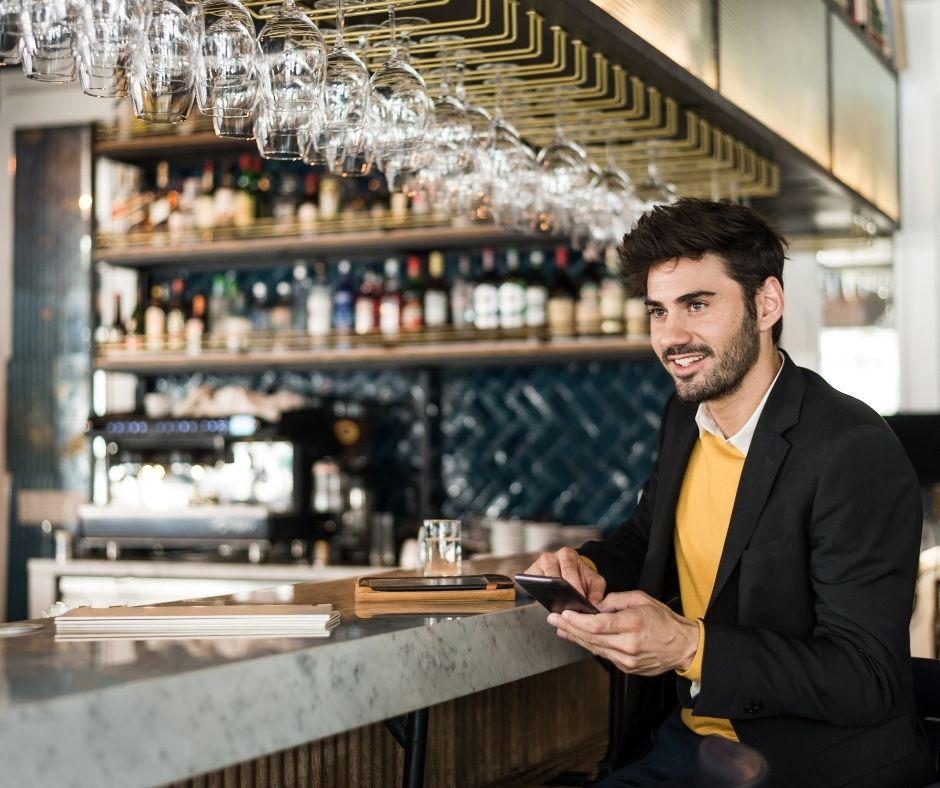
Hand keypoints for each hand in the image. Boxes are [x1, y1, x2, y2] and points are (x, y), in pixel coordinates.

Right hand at [524, 547, 605, 604]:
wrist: (570, 572)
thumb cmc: (581, 576)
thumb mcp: (594, 581)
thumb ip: (598, 592)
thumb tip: (595, 605)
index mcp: (567, 555)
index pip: (569, 570)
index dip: (574, 585)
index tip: (579, 598)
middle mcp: (551, 557)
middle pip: (553, 575)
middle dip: (561, 591)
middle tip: (568, 604)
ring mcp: (538, 565)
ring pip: (541, 579)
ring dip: (549, 593)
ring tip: (558, 605)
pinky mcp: (530, 574)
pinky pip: (531, 585)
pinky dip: (538, 594)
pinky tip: (546, 602)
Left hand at [546, 590, 699, 676]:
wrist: (684, 646)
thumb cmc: (665, 621)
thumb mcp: (642, 599)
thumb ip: (616, 600)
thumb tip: (595, 604)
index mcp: (632, 624)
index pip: (596, 625)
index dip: (576, 620)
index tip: (563, 614)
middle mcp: (628, 645)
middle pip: (591, 638)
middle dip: (569, 628)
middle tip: (553, 620)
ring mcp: (627, 660)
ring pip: (594, 648)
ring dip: (576, 638)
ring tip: (561, 629)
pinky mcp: (627, 668)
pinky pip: (604, 655)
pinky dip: (590, 646)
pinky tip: (580, 639)